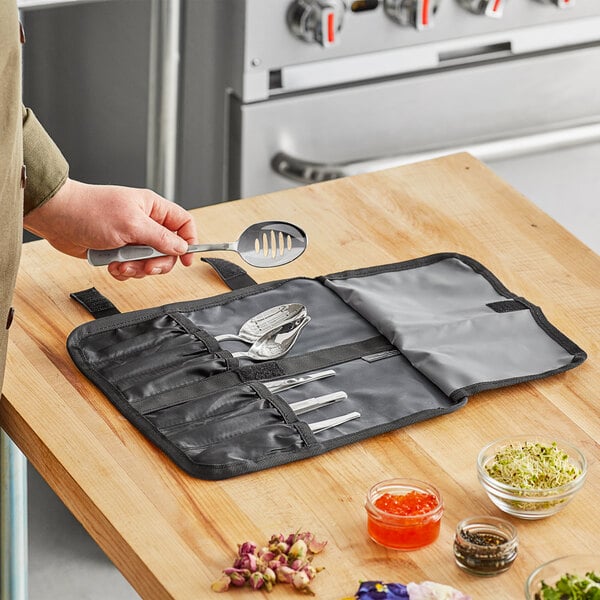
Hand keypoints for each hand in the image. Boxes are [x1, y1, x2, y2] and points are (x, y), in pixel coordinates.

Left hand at [23, 178, 197, 279]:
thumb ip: (160, 237)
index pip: (184, 224)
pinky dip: (123, 271)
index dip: (189, 242)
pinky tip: (111, 265)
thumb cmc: (89, 210)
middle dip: (156, 263)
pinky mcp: (118, 250)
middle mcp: (145, 223)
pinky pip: (131, 268)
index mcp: (153, 208)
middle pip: (168, 250)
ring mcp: (131, 238)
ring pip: (149, 262)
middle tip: (145, 268)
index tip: (187, 260)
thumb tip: (181, 247)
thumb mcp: (131, 224)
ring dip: (136, 269)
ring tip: (120, 264)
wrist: (56, 218)